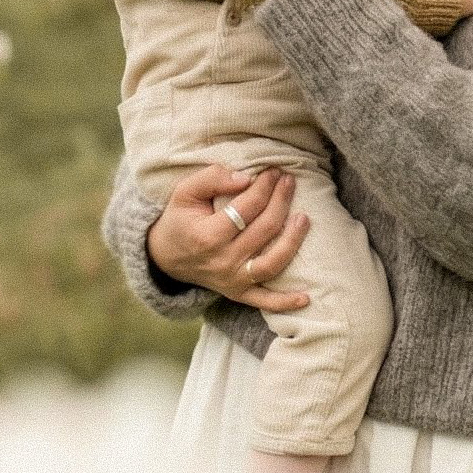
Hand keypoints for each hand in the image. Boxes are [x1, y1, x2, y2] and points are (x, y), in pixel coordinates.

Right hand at [146, 163, 311, 312]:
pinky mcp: (238, 294)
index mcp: (208, 236)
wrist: (165, 257)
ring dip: (293, 241)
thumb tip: (246, 178)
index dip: (264, 187)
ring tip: (304, 218)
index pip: (246, 208)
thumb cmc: (179, 219)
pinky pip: (265, 302)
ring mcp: (232, 281)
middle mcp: (223, 262)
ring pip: (271, 264)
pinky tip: (306, 297)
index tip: (273, 171)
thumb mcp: (184, 192)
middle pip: (263, 231)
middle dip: (281, 202)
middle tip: (289, 181)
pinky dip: (285, 302)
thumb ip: (212, 178)